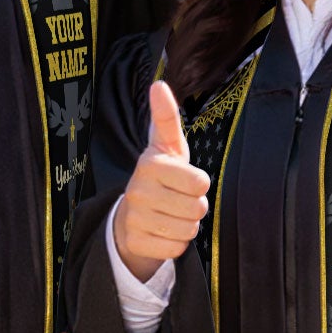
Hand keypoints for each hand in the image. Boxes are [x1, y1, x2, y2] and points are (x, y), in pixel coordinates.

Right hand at [112, 80, 210, 281]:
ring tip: (171, 215)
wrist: (131, 216)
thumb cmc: (161, 176)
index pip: (200, 182)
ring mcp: (134, 218)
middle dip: (195, 207)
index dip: (199, 184)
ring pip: (188, 230)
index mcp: (150, 164)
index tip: (185, 179)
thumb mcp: (167, 146)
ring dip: (186, 225)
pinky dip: (176, 243)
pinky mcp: (135, 242)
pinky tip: (162, 232)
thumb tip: (159, 84)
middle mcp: (138, 190)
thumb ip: (166, 117)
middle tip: (178, 200)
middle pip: (197, 208)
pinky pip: (176, 248)